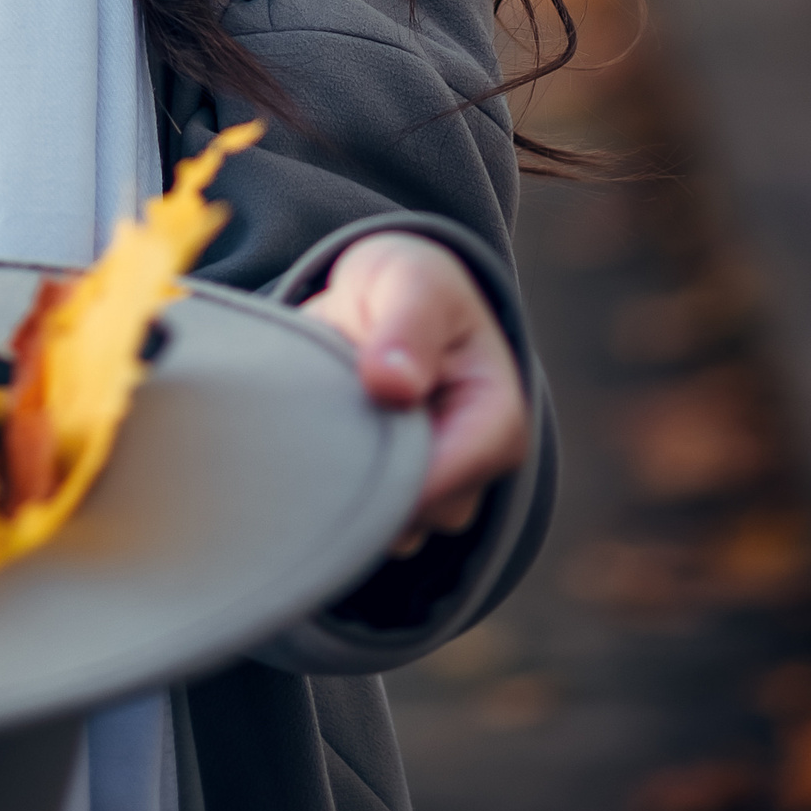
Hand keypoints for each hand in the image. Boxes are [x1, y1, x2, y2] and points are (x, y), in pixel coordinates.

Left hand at [298, 232, 528, 554]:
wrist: (380, 297)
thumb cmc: (409, 284)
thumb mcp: (413, 282)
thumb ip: (408, 326)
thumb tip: (392, 381)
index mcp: (496, 419)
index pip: (454, 478)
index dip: (399, 472)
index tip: (350, 435)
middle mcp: (470, 468)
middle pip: (418, 515)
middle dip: (366, 480)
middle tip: (323, 421)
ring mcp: (430, 487)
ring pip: (385, 528)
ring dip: (345, 483)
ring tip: (323, 416)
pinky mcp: (388, 492)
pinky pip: (357, 521)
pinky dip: (329, 489)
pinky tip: (313, 441)